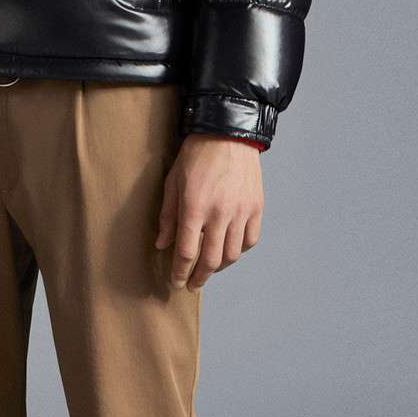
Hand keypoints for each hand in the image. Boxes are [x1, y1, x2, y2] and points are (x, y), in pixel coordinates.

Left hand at [155, 134, 263, 289]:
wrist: (227, 132)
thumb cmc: (196, 154)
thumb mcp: (174, 181)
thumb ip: (168, 215)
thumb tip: (162, 244)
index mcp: (195, 207)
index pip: (186, 252)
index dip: (180, 272)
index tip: (176, 282)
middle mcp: (220, 213)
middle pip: (211, 260)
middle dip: (199, 277)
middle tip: (192, 284)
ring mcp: (241, 211)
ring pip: (232, 254)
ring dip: (219, 268)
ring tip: (210, 269)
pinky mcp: (256, 207)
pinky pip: (250, 240)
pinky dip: (239, 250)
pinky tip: (230, 250)